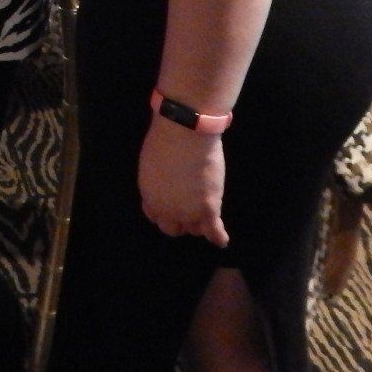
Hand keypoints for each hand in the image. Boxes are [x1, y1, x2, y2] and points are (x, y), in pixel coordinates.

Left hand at [138, 116, 228, 245]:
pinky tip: (222, 240)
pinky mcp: (208, 209)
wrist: (184, 132)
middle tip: (190, 210)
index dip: (165, 212)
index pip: (155, 215)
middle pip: (172, 228)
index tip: (172, 206)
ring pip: (195, 229)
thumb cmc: (166, 137)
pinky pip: (214, 230)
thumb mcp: (151, 162)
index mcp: (149, 195)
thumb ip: (159, 179)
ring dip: (200, 225)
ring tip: (208, 220)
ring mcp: (187, 212)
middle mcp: (165, 210)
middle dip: (180, 221)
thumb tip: (168, 181)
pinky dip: (218, 236)